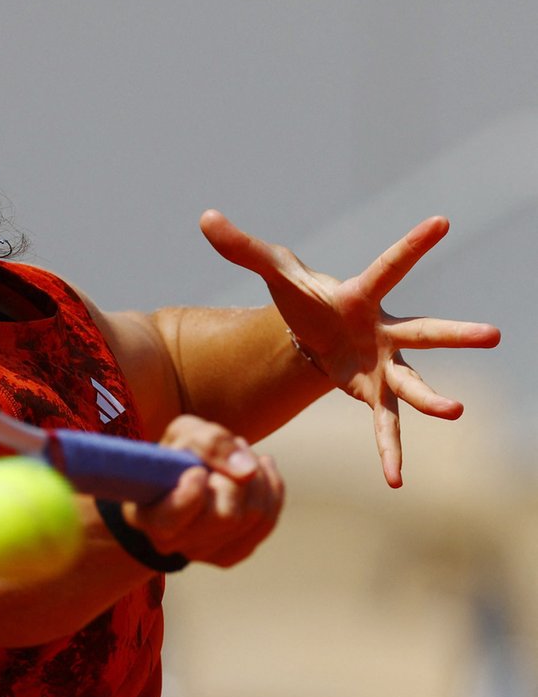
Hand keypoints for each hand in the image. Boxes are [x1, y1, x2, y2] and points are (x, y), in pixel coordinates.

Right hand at [125, 417, 283, 567]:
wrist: (183, 475)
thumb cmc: (179, 455)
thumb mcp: (184, 433)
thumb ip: (209, 442)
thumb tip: (248, 470)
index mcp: (150, 516)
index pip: (172, 519)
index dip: (191, 494)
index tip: (197, 471)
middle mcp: (175, 543)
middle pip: (226, 516)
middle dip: (233, 477)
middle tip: (225, 456)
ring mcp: (206, 552)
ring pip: (254, 516)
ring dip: (257, 477)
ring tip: (240, 459)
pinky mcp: (234, 552)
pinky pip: (268, 520)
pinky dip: (270, 488)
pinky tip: (257, 472)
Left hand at [198, 210, 501, 487]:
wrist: (311, 331)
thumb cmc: (302, 296)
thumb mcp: (272, 272)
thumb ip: (241, 247)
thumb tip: (204, 217)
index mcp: (361, 296)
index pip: (389, 266)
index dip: (414, 245)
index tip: (443, 221)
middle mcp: (382, 330)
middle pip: (422, 331)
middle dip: (455, 334)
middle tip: (492, 335)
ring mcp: (383, 364)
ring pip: (411, 384)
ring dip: (431, 399)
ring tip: (454, 411)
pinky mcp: (371, 392)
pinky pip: (383, 425)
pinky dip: (389, 452)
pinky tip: (395, 480)